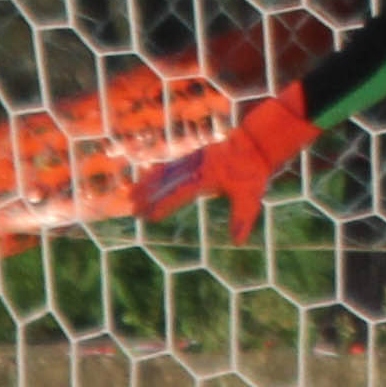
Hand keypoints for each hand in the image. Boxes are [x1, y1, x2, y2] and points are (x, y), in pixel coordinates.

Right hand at [135, 91, 318, 240]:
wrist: (255, 144)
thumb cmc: (253, 173)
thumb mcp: (251, 198)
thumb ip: (242, 219)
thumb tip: (238, 242)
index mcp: (206, 177)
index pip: (180, 193)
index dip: (164, 205)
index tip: (150, 216)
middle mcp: (196, 167)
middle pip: (167, 182)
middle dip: (148, 197)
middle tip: (133, 211)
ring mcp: (193, 159)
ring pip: (165, 172)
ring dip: (147, 184)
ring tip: (130, 194)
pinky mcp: (193, 156)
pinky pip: (170, 165)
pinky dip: (156, 172)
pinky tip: (144, 176)